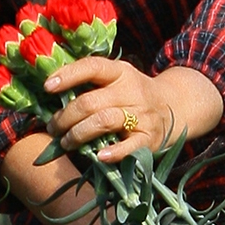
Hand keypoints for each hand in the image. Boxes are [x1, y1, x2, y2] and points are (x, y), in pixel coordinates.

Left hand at [44, 58, 223, 164]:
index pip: (92, 67)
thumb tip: (50, 94)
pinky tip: (98, 157)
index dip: (68, 75)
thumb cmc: (134, 95)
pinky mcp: (150, 138)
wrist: (176, 107)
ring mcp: (142, 115)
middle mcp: (131, 91)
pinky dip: (113, 152)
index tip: (47, 87)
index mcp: (120, 72)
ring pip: (103, 121)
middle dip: (65, 117)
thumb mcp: (118, 80)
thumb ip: (91, 84)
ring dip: (78, 134)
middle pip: (90, 102)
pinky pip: (130, 146)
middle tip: (53, 128)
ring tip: (65, 143)